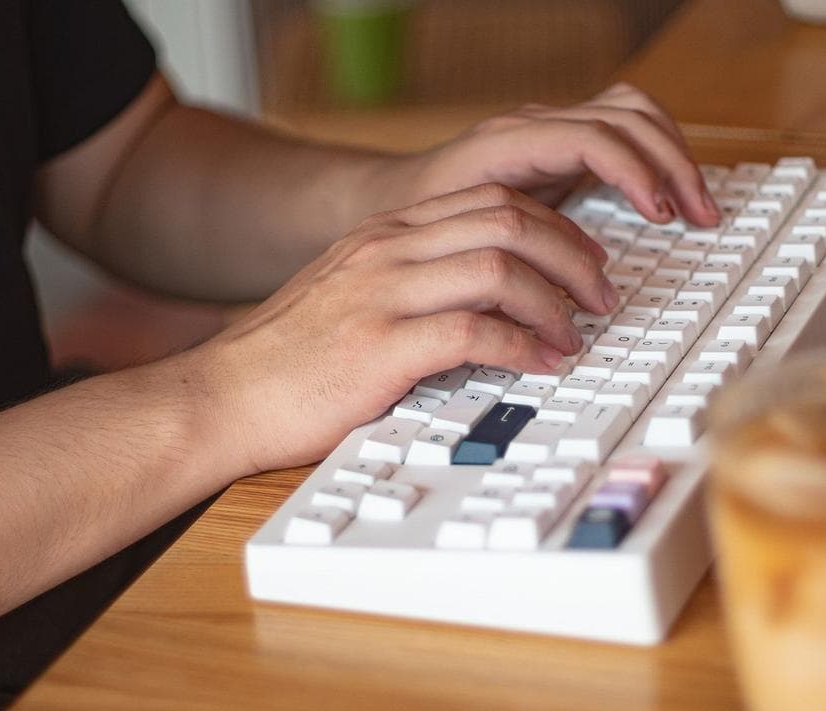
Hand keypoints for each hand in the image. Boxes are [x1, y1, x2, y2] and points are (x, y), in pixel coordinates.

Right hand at [192, 183, 616, 473]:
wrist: (225, 395)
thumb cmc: (289, 358)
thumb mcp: (352, 292)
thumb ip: (411, 279)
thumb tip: (485, 293)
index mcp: (385, 233)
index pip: (491, 201)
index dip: (554, 227)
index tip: (583, 260)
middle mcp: (388, 249)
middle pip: (509, 221)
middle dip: (572, 256)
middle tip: (601, 295)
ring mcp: (383, 293)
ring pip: (501, 267)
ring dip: (556, 301)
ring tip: (577, 333)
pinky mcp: (380, 346)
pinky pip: (474, 330)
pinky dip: (522, 346)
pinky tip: (540, 363)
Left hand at [392, 83, 719, 227]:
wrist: (392, 199)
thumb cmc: (418, 223)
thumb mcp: (453, 240)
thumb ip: (501, 259)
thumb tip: (547, 305)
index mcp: (510, 142)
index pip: (592, 137)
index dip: (633, 172)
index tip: (659, 214)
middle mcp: (536, 125)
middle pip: (627, 116)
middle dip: (672, 164)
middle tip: (699, 216)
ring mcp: (553, 130)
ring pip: (635, 115)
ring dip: (674, 157)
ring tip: (697, 209)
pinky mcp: (565, 146)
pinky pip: (626, 133)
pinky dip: (657, 160)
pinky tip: (668, 201)